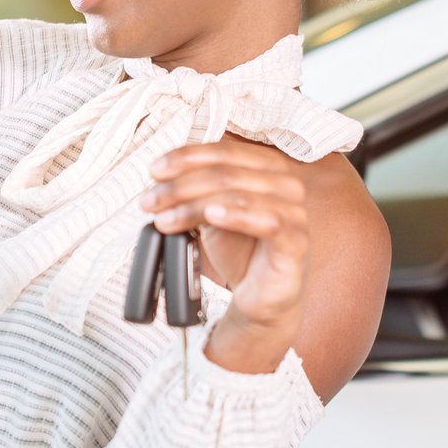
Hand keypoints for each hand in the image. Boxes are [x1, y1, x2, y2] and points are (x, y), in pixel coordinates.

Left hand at [141, 139, 309, 370]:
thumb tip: (161, 177)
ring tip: (165, 218)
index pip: (224, 151)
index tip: (155, 171)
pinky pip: (268, 222)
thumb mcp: (211, 213)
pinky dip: (236, 215)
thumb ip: (195, 191)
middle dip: (181, 186)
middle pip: (226, 173)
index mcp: (267, 167)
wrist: (261, 296)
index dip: (186, 157)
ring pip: (238, 195)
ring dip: (193, 205)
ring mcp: (295, 211)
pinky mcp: (296, 242)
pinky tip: (212, 216)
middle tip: (151, 201)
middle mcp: (286, 183)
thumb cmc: (241, 250)